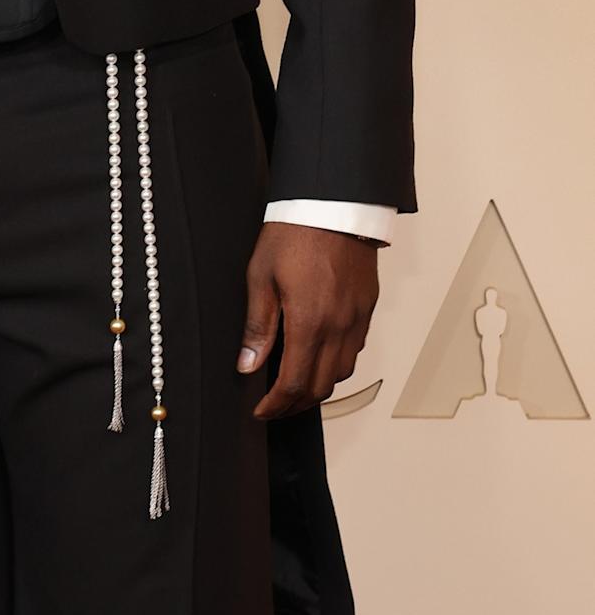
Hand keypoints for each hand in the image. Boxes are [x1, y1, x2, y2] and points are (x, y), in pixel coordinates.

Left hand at [236, 221, 378, 418]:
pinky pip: (356, 350)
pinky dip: (337, 363)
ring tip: (294, 385)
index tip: (261, 411)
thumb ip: (258, 325)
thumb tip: (247, 365)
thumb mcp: (261, 275)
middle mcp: (339, 327)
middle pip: (321, 387)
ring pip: (342, 373)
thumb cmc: (294, 232)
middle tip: (274, 406)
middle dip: (295, 405)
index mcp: (310, 322)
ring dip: (318, 387)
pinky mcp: (367, 307)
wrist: (334, 203)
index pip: (294, 383)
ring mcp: (357, 318)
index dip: (276, 405)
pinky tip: (319, 355)